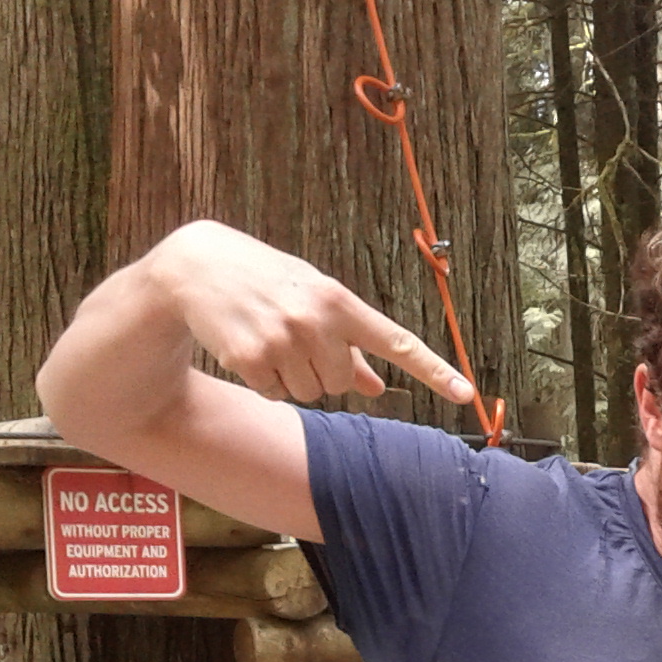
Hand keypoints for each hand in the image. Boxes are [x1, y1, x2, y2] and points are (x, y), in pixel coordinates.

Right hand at [152, 220, 475, 408]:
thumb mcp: (314, 301)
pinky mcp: (250, 359)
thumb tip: (378, 387)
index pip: (397, 341)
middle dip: (324, 370)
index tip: (465, 393)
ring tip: (270, 339)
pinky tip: (248, 347)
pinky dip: (265, 381)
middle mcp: (316, 320)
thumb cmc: (268, 283)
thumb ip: (350, 344)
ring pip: (312, 394)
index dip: (434, 370)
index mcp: (340, 301)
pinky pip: (277, 395)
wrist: (197, 266)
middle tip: (294, 338)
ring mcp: (283, 340)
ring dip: (293, 377)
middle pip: (344, 383)